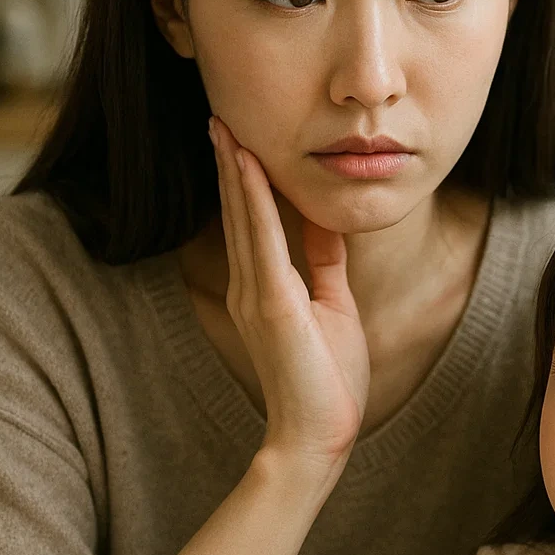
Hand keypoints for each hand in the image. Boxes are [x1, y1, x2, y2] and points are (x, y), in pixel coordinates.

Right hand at [209, 115, 369, 471]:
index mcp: (264, 290)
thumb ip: (325, 264)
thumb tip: (326, 223)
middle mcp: (250, 287)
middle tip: (221, 119)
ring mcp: (256, 295)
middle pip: (240, 213)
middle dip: (232, 165)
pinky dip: (255, 201)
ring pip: (244, 219)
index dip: (247, 182)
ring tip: (226, 129)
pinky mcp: (271, 305)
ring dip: (236, 171)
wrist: (318, 435)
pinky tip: (249, 168)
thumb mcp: (333, 306)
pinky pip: (262, 240)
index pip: (253, 224)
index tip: (242, 141)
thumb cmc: (328, 381)